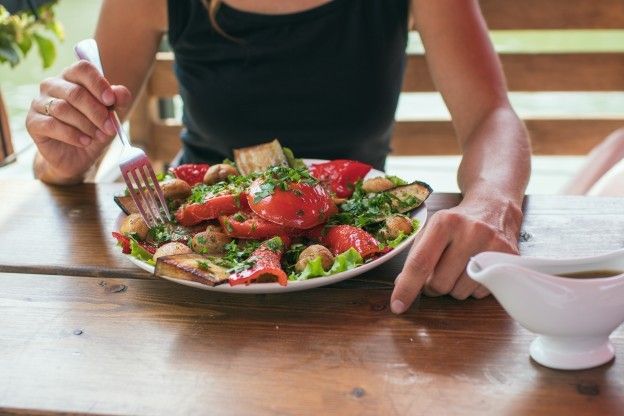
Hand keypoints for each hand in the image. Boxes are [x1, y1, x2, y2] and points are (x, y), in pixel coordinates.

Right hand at [26, 60, 130, 181]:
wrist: (77, 156)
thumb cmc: (93, 129)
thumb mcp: (110, 115)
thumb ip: (117, 101)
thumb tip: (120, 93)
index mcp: (72, 77)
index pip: (83, 68)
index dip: (98, 84)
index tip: (111, 102)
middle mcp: (52, 85)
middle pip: (75, 92)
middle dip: (96, 112)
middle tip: (109, 127)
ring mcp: (39, 102)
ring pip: (63, 108)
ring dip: (86, 125)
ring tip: (97, 136)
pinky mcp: (32, 122)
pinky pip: (52, 124)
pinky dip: (73, 135)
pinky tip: (85, 141)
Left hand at [390, 195, 522, 313]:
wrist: (495, 206)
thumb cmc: (457, 222)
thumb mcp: (432, 230)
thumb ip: (416, 257)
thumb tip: (402, 286)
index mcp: (445, 222)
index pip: (421, 263)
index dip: (407, 288)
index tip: (397, 306)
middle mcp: (470, 232)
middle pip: (440, 283)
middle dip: (433, 286)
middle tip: (438, 273)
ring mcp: (493, 245)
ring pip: (460, 292)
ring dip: (454, 288)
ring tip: (459, 267)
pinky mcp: (510, 258)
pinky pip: (481, 292)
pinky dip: (473, 287)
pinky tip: (476, 268)